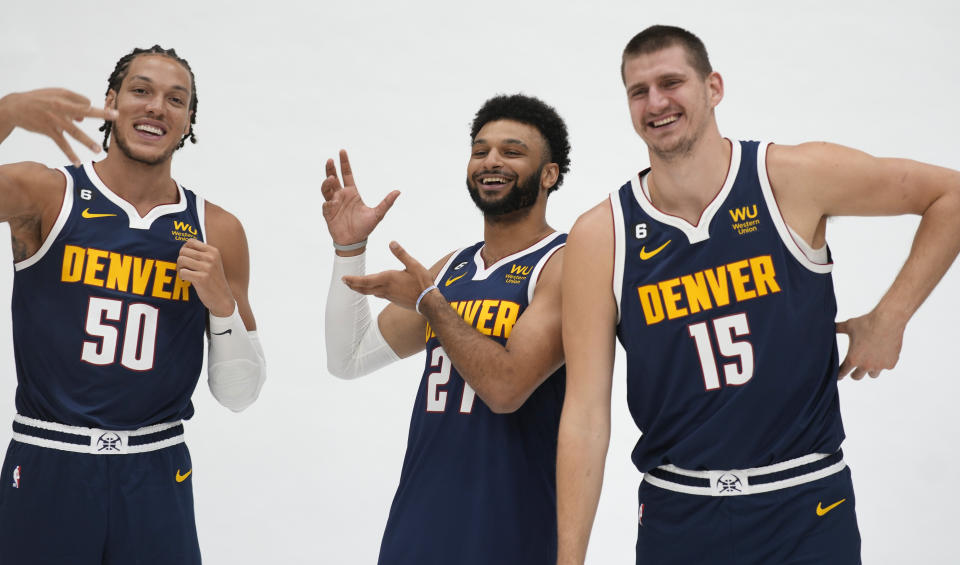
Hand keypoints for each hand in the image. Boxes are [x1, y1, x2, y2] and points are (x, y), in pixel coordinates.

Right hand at [1, 88, 117, 165]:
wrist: (15, 107)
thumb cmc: (39, 99)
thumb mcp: (54, 94)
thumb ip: (72, 102)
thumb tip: (85, 117)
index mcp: (63, 97)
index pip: (84, 101)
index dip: (95, 108)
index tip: (113, 113)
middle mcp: (59, 108)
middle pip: (83, 111)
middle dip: (100, 114)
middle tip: (116, 116)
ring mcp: (54, 120)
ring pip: (74, 131)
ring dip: (87, 141)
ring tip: (98, 149)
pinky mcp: (48, 130)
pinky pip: (61, 144)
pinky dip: (70, 153)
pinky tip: (78, 163)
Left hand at [177, 238, 235, 316]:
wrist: (223, 298)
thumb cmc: (214, 281)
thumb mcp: (213, 263)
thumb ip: (201, 254)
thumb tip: (183, 247)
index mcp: (214, 251)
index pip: (190, 241)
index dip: (184, 249)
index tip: (186, 259)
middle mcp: (211, 258)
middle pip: (183, 251)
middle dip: (180, 260)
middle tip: (184, 268)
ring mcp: (207, 268)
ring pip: (181, 260)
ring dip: (180, 268)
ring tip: (186, 274)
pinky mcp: (201, 278)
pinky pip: (182, 272)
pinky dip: (182, 277)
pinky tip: (188, 280)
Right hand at [321, 149, 399, 251]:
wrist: (354, 242)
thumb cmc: (365, 227)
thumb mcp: (378, 214)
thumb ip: (386, 203)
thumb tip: (398, 192)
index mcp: (352, 193)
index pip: (347, 174)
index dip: (344, 163)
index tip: (342, 151)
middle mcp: (341, 195)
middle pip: (333, 178)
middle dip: (331, 169)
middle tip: (330, 160)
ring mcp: (333, 203)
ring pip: (326, 189)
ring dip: (327, 183)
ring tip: (330, 179)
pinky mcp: (328, 213)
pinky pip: (325, 205)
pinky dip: (327, 203)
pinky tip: (331, 203)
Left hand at [342, 241, 433, 309]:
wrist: (428, 302)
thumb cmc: (422, 283)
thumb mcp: (413, 265)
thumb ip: (401, 254)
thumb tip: (391, 242)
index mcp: (387, 278)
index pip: (365, 280)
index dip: (353, 279)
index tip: (344, 278)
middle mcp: (385, 288)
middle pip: (364, 288)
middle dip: (353, 284)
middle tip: (344, 281)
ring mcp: (388, 295)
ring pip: (369, 292)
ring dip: (360, 289)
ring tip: (353, 286)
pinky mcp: (393, 299)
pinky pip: (377, 295)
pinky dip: (370, 292)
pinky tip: (371, 290)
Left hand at [836, 309, 904, 379]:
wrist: (888, 320)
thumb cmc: (867, 322)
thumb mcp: (848, 325)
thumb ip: (838, 328)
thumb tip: (828, 325)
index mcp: (853, 358)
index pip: (842, 372)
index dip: (839, 374)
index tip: (839, 376)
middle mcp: (866, 365)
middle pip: (857, 377)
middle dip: (854, 373)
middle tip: (854, 369)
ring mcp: (879, 366)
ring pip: (872, 374)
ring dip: (870, 369)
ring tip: (869, 361)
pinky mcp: (891, 363)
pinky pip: (885, 367)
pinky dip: (883, 363)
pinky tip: (882, 354)